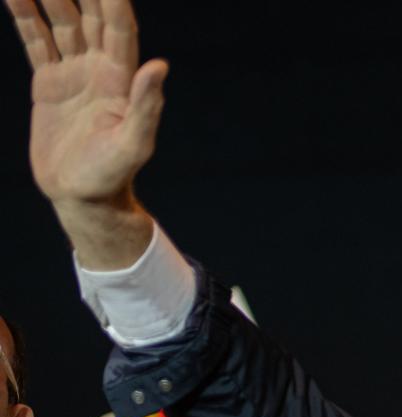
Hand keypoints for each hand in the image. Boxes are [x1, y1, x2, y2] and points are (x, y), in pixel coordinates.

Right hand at [8, 0, 161, 266]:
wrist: (83, 196)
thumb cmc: (112, 174)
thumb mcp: (133, 143)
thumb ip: (146, 106)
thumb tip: (159, 66)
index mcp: (122, 79)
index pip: (118, 28)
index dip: (111, 1)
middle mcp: (100, 69)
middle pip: (90, 17)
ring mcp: (74, 73)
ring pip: (61, 23)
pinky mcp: (49, 83)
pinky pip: (36, 41)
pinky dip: (26, 17)